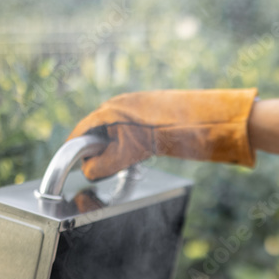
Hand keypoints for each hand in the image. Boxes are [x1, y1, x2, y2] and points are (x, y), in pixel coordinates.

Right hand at [66, 88, 257, 179]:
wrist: (209, 120)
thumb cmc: (174, 131)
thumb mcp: (133, 153)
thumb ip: (106, 163)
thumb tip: (89, 172)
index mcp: (112, 110)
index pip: (81, 131)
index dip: (73, 151)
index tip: (69, 167)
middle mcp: (121, 106)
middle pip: (96, 133)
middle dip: (95, 153)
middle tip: (98, 171)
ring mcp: (137, 109)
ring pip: (114, 134)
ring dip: (113, 151)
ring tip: (121, 165)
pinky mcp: (151, 114)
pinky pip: (130, 132)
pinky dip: (128, 146)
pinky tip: (138, 156)